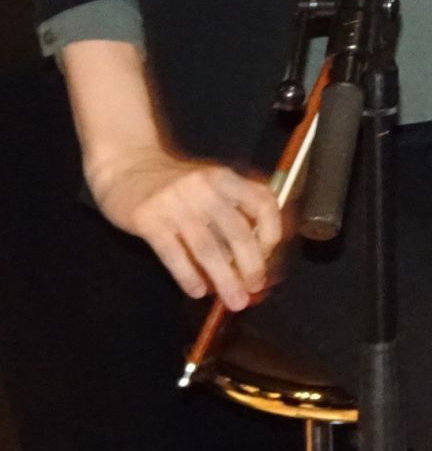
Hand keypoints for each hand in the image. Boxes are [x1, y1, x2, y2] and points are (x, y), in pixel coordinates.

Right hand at [86, 146, 283, 310]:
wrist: (125, 165)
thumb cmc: (174, 184)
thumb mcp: (208, 185)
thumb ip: (230, 212)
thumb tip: (252, 258)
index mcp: (225, 178)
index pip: (262, 202)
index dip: (271, 231)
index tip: (269, 256)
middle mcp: (204, 188)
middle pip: (237, 230)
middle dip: (251, 264)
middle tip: (255, 288)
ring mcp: (175, 203)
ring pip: (207, 247)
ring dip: (224, 278)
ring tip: (234, 300)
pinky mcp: (148, 218)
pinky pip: (173, 253)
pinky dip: (188, 275)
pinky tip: (197, 291)